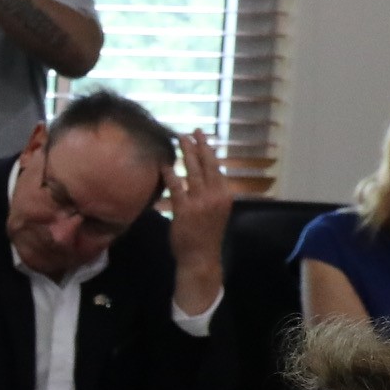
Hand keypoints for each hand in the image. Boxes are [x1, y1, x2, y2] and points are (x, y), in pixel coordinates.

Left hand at [165, 129, 228, 294]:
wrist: (201, 258)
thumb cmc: (207, 235)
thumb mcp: (217, 212)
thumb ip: (213, 194)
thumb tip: (205, 177)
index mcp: (225, 196)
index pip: (217, 168)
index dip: (209, 152)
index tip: (203, 139)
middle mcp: (216, 196)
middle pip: (207, 165)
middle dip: (200, 146)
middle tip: (192, 131)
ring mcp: (200, 202)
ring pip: (193, 171)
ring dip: (186, 153)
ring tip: (180, 139)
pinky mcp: (184, 209)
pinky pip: (176, 186)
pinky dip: (170, 173)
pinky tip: (164, 163)